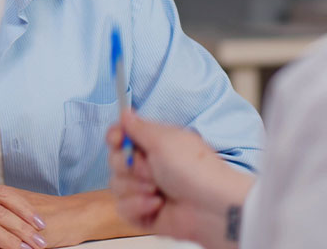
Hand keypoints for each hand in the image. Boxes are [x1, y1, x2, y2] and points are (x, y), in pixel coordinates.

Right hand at [107, 111, 253, 248]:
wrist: (211, 207)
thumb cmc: (194, 168)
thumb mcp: (164, 141)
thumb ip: (139, 128)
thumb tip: (125, 112)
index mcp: (154, 143)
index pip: (122, 136)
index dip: (115, 137)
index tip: (117, 140)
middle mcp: (148, 165)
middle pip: (115, 161)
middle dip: (128, 166)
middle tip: (149, 169)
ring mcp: (145, 189)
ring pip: (117, 186)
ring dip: (135, 188)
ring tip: (157, 190)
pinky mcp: (144, 213)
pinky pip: (123, 209)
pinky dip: (138, 206)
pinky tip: (157, 205)